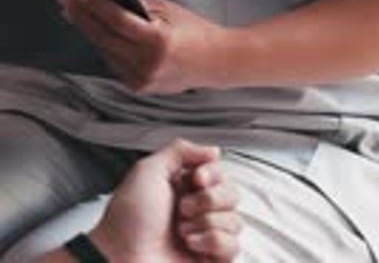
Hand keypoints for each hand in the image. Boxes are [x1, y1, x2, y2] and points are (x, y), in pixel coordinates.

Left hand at [58, 0, 228, 93]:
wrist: (216, 62)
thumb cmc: (196, 31)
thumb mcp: (169, 11)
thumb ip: (139, 6)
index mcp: (157, 42)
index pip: (117, 21)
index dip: (96, 6)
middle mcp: (146, 65)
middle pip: (104, 38)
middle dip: (83, 18)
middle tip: (66, 1)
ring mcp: (141, 80)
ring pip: (105, 53)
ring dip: (90, 33)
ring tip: (75, 14)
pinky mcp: (139, 88)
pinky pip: (114, 65)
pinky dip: (105, 48)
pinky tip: (96, 34)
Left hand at [90, 138, 239, 262]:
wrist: (120, 258)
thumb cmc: (127, 220)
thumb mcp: (148, 170)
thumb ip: (180, 150)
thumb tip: (213, 151)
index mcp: (184, 188)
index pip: (219, 172)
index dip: (212, 174)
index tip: (197, 179)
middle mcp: (197, 211)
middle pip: (232, 194)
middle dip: (209, 199)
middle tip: (183, 208)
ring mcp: (204, 237)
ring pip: (235, 221)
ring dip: (207, 222)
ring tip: (182, 230)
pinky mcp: (209, 261)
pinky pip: (232, 247)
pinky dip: (213, 242)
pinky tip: (191, 244)